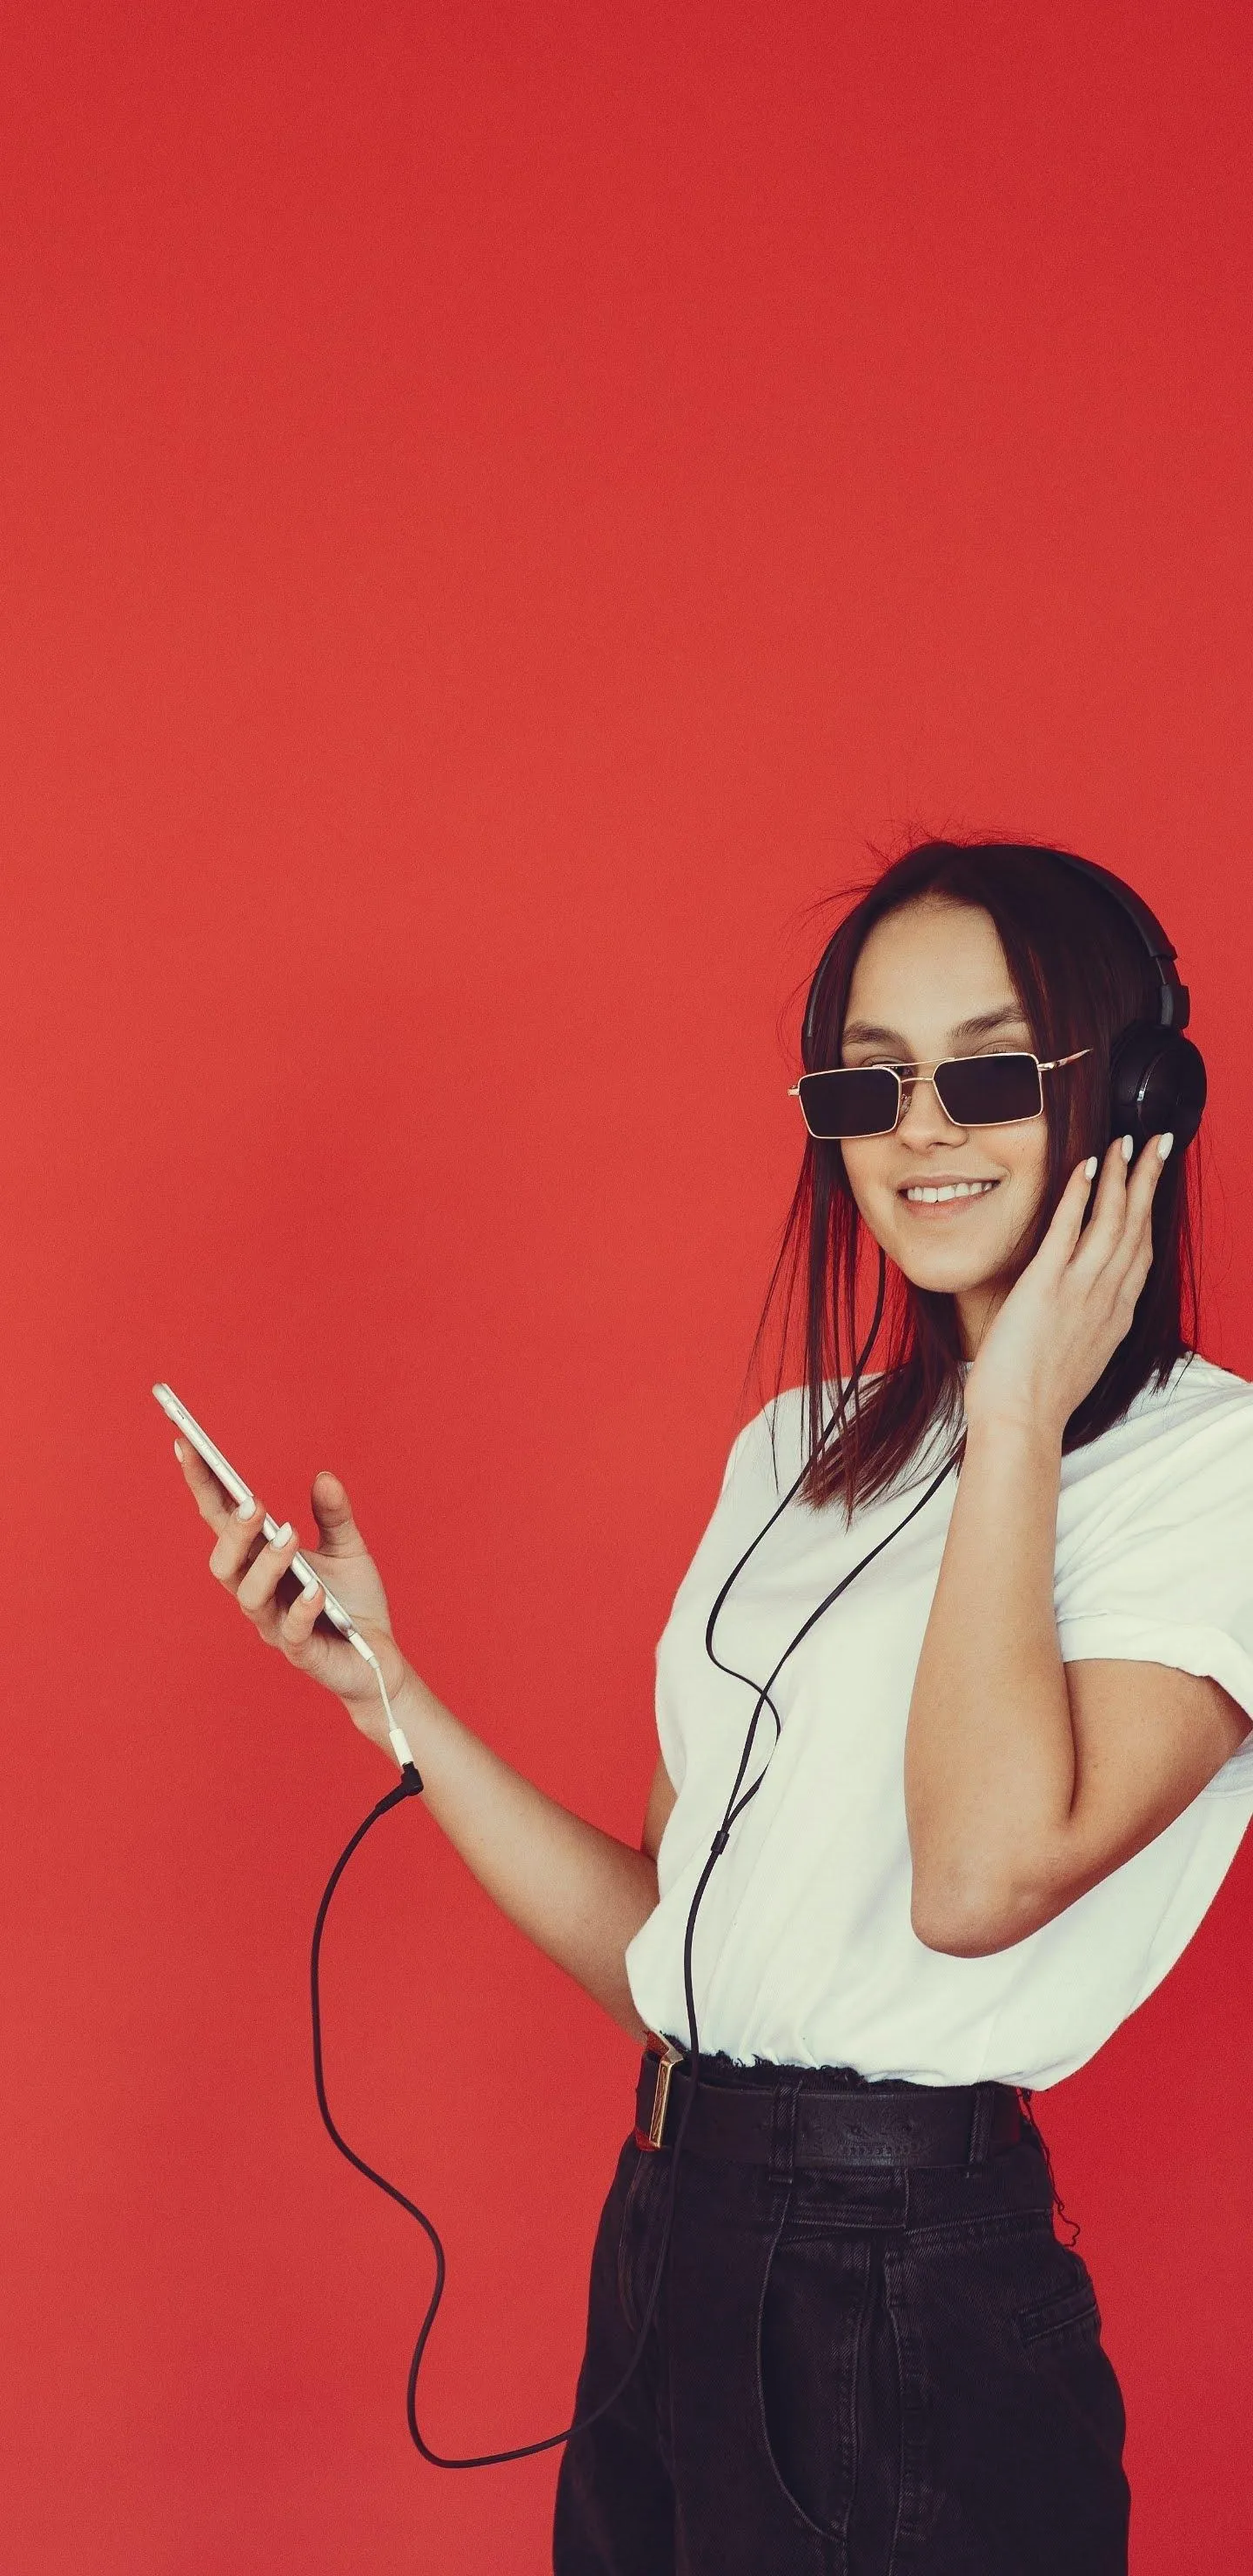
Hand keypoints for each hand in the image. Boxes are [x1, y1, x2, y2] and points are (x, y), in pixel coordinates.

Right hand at [175, 1443, 412, 1759]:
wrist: (377, 1657)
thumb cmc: (352, 1603)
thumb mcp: (349, 1549)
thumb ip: (334, 1514)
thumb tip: (323, 1476)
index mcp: (260, 1562)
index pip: (220, 1521)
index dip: (202, 1486)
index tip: (186, 1445)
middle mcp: (258, 1593)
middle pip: (223, 1563)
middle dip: (232, 1532)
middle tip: (253, 1502)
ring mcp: (275, 1625)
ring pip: (249, 1596)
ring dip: (267, 1563)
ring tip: (290, 1535)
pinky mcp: (302, 1652)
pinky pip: (293, 1632)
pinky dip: (302, 1608)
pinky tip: (316, 1589)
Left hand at [963, 1130, 1174, 1443]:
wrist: (1020, 1422)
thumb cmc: (1037, 1398)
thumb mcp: (1078, 1355)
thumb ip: (1087, 1322)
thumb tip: (1080, 1303)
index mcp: (1116, 1315)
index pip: (1141, 1251)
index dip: (1149, 1211)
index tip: (1153, 1180)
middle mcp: (1106, 1297)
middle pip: (1136, 1226)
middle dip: (1148, 1179)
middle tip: (1157, 1141)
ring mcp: (1079, 1290)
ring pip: (1111, 1222)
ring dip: (1120, 1176)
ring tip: (1125, 1141)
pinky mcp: (1045, 1287)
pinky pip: (1067, 1231)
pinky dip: (1079, 1196)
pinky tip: (1086, 1167)